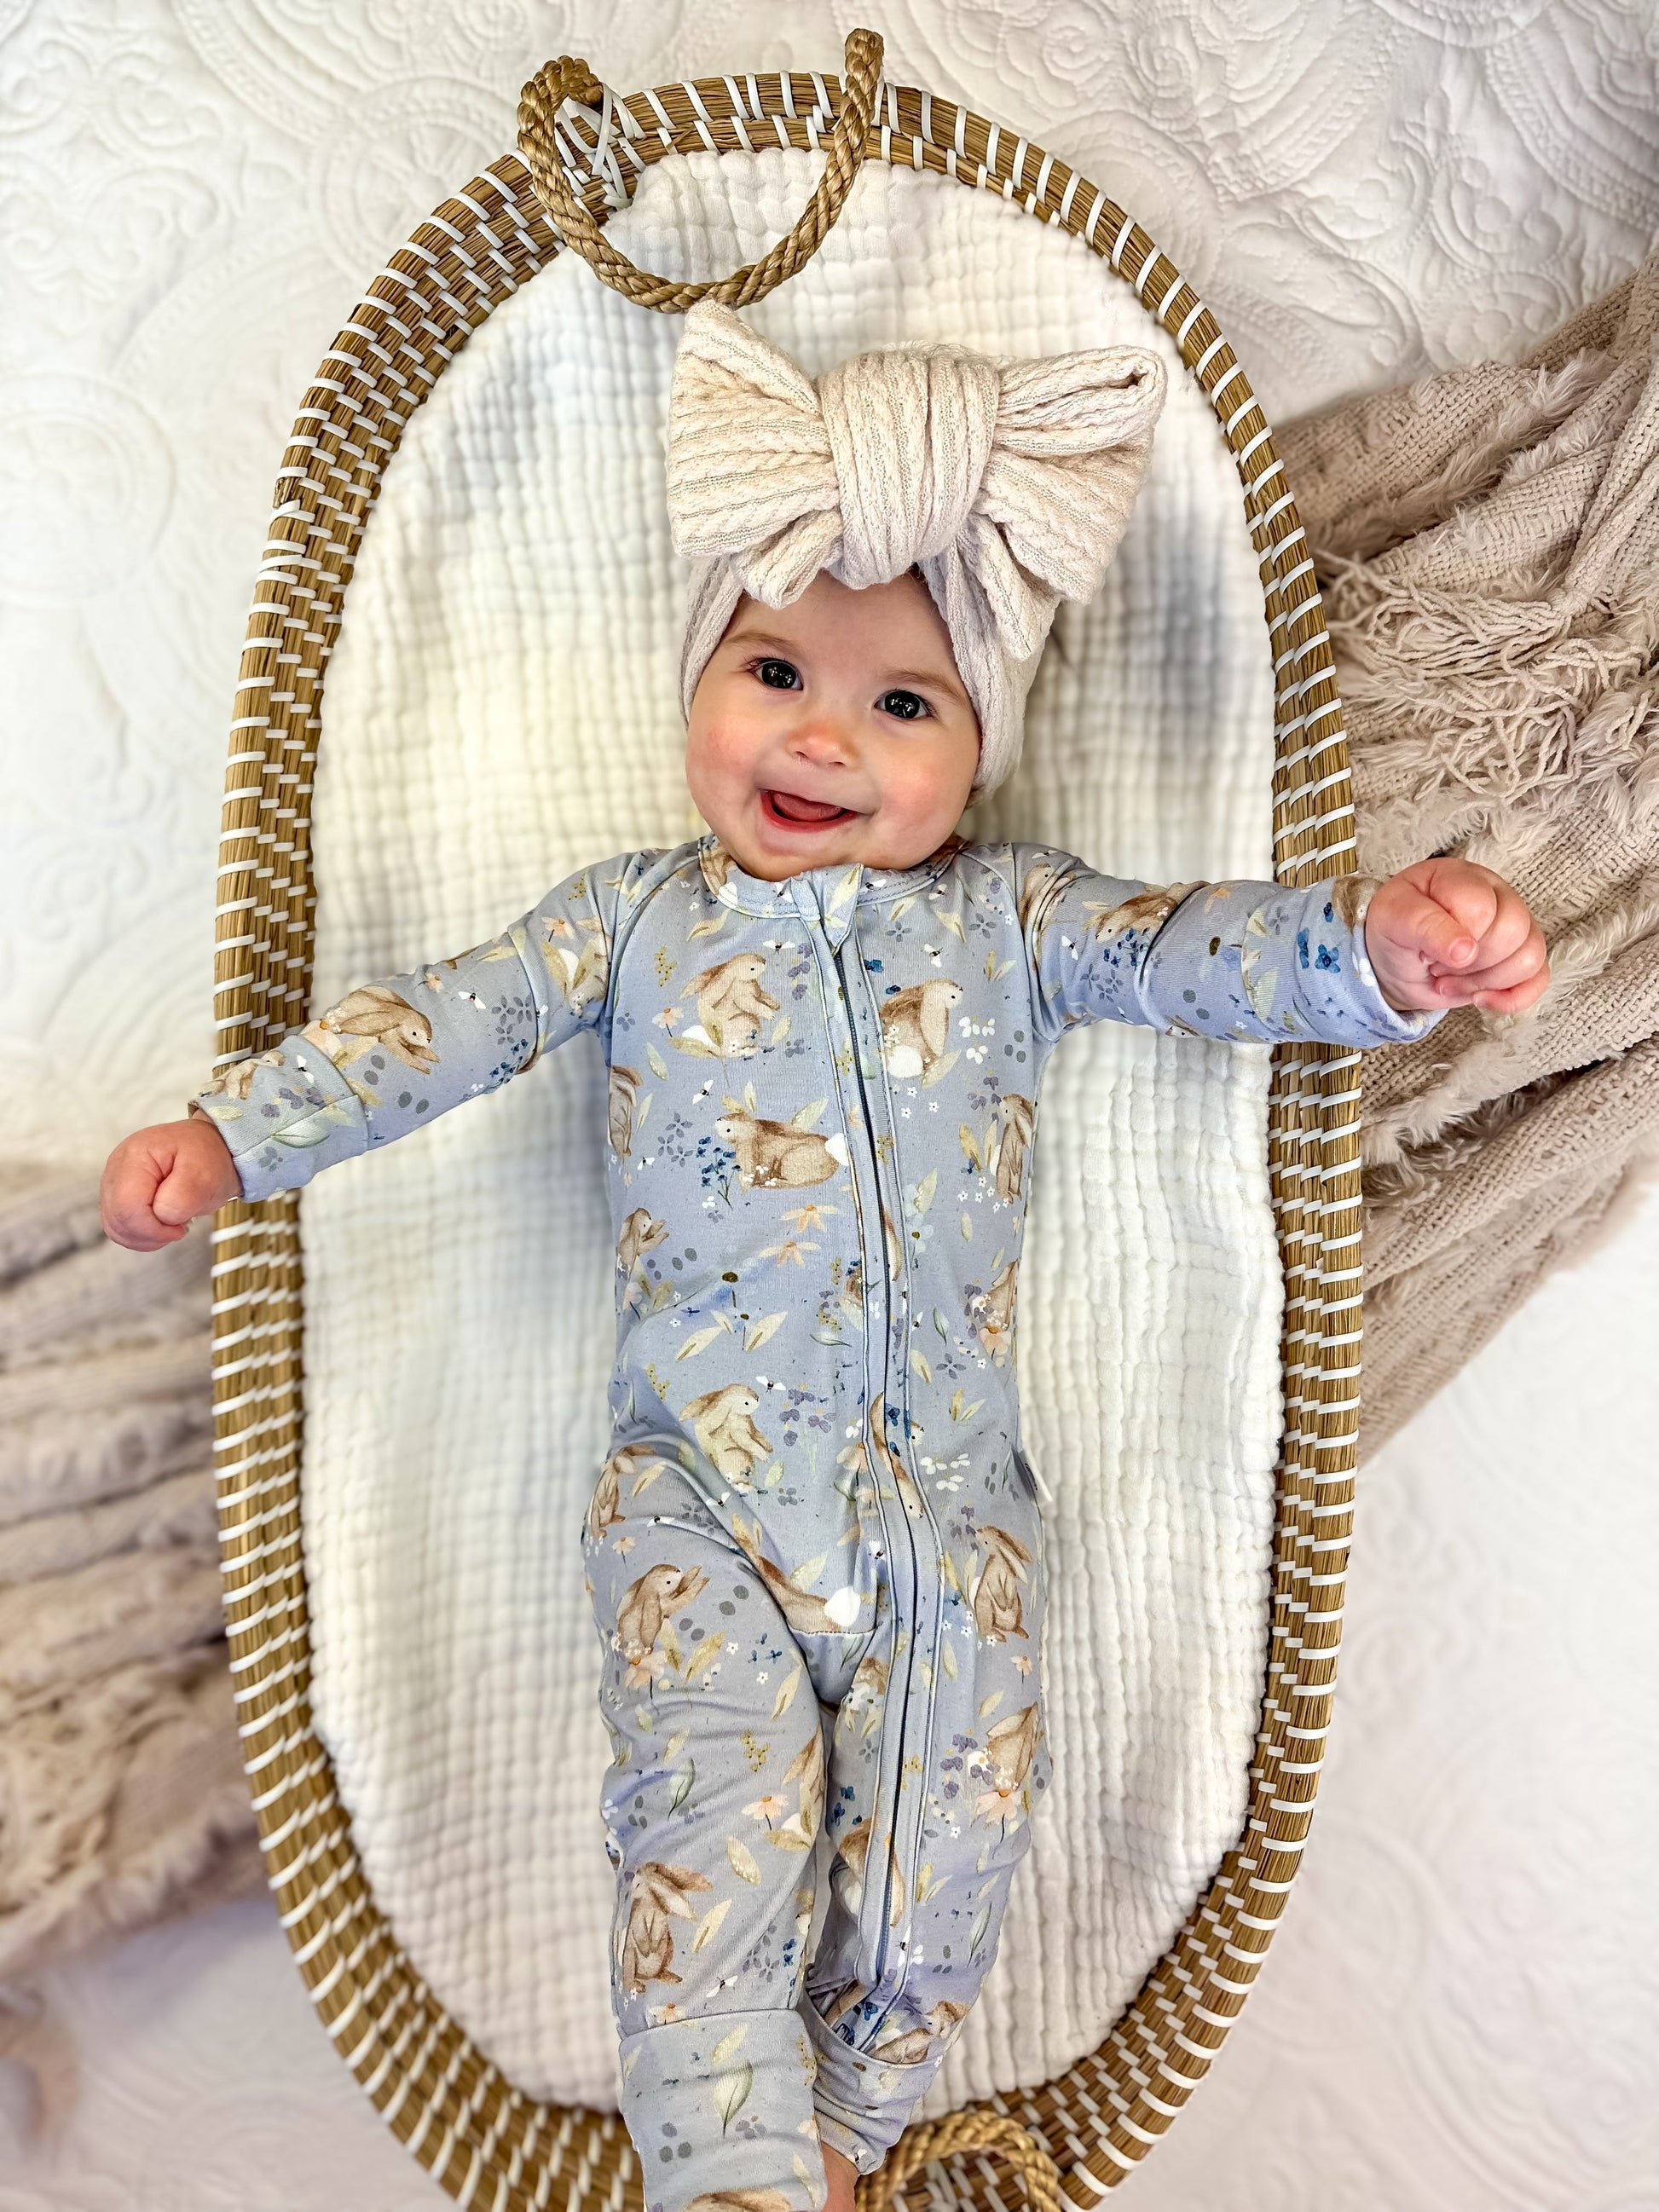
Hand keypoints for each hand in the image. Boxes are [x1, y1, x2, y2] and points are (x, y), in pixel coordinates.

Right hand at [101, 1116, 242, 1250]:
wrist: (208, 1148)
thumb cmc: (206, 1155)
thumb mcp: (207, 1172)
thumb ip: (184, 1196)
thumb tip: (162, 1216)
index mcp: (136, 1156)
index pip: (127, 1206)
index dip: (153, 1227)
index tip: (180, 1227)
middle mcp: (117, 1169)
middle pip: (118, 1219)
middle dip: (152, 1233)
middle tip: (179, 1224)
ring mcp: (114, 1184)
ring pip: (116, 1228)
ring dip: (147, 1236)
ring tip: (173, 1222)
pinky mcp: (117, 1198)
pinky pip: (120, 1229)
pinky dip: (142, 1235)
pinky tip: (161, 1225)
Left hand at [1364, 857, 1548, 1015]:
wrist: (1394, 962)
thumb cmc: (1395, 932)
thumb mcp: (1393, 921)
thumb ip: (1426, 926)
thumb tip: (1466, 951)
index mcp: (1464, 878)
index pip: (1481, 908)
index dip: (1454, 939)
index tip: (1424, 948)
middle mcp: (1498, 895)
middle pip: (1513, 932)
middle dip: (1468, 962)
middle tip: (1435, 965)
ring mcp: (1516, 926)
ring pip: (1530, 957)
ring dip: (1483, 981)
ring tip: (1450, 979)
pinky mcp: (1521, 958)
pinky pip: (1539, 979)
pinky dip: (1511, 998)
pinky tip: (1481, 999)